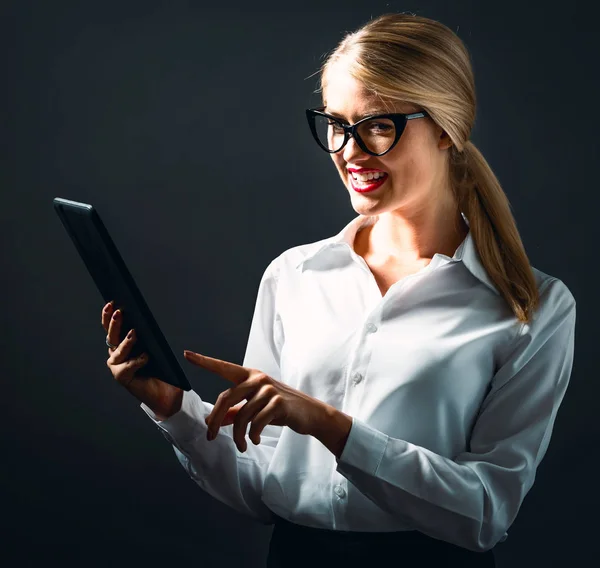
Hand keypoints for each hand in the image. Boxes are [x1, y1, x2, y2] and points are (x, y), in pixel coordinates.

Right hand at [103, 301, 182, 419]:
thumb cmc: (159, 366)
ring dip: (126, 342)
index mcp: (121, 343)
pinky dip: (137, 361)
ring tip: (134, 333)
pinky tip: (145, 357)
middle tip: (119, 312)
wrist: (164, 391)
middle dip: (114, 324)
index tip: (112, 302)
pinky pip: (128, 367)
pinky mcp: (122, 377)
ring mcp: (117, 366)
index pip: (111, 327)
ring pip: (118, 351)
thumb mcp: (153, 345)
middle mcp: (116, 354)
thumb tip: (143, 317)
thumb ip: (146, 334)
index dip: (108, 315)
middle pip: (112, 336)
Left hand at [183, 350, 328, 452]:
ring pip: (241, 415)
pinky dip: (252, 435)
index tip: (187, 354)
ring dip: (238, 435)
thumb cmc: (280, 408)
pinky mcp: (278, 403)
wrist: (309, 414)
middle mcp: (257, 379)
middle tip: (210, 435)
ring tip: (241, 445)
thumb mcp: (256, 407)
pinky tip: (254, 440)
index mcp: (249, 376)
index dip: (204, 361)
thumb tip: (214, 420)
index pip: (223, 367)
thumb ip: (235, 411)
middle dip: (215, 419)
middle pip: (226, 398)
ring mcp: (268, 390)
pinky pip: (256, 423)